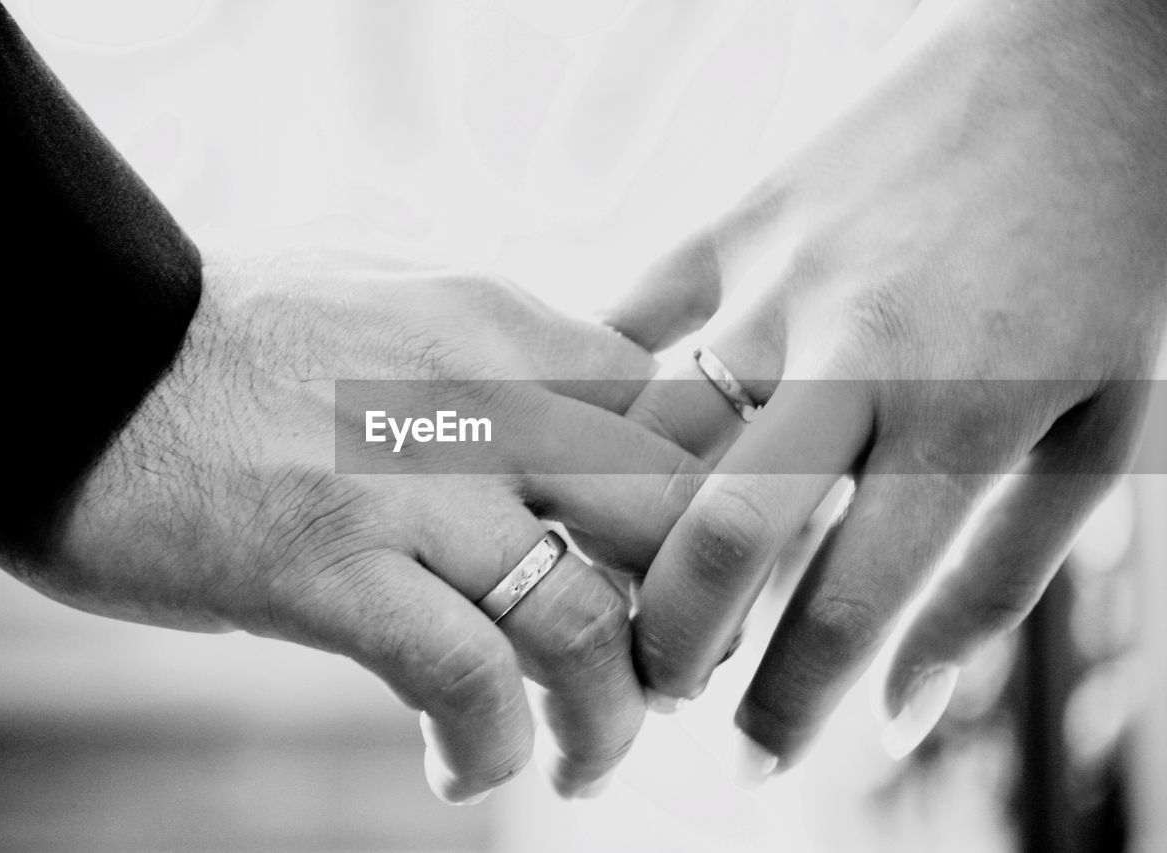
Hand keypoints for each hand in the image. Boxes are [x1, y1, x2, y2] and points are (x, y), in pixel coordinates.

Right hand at [0, 243, 700, 801]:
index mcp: (502, 321)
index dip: (709, 513)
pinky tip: (465, 765)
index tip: (691, 576)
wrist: (66, 346)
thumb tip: (611, 370)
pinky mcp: (327, 562)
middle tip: (668, 678)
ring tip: (586, 758)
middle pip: (668, 521)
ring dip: (607, 718)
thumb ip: (504, 339)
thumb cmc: (234, 336)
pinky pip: (467, 680)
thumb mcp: (394, 293)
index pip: (680, 415)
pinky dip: (491, 746)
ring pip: (588, 624)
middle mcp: (479, 390)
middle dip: (692, 623)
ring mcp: (406, 477)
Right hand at [611, 0, 1165, 775]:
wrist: (1080, 55)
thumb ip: (1003, 576)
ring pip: (653, 432)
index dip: (789, 708)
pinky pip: (630, 320)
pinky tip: (589, 452)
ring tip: (628, 582)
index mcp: (964, 415)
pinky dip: (598, 396)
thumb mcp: (1106, 427)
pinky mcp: (731, 219)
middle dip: (674, 637)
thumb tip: (907, 708)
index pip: (845, 605)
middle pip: (720, 529)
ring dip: (625, 530)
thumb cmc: (1110, 252)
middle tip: (666, 687)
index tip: (753, 762)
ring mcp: (777, 277)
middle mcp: (854, 352)